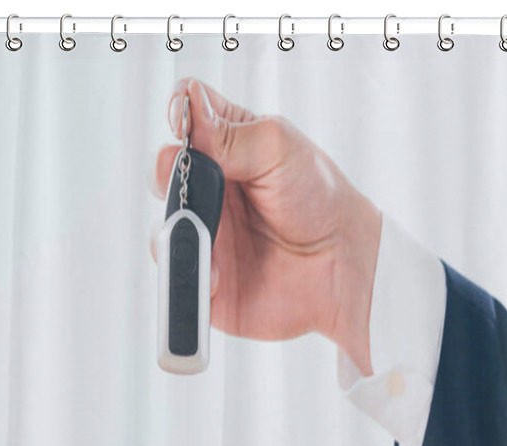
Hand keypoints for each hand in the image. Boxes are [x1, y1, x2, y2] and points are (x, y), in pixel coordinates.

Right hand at [153, 78, 381, 375]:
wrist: (343, 266)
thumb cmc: (320, 201)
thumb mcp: (279, 149)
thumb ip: (230, 134)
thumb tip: (186, 108)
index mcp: (227, 146)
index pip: (186, 116)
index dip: (179, 115)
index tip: (186, 127)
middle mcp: (211, 189)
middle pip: (163, 173)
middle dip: (167, 177)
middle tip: (191, 186)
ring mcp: (207, 234)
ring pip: (163, 228)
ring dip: (178, 231)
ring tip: (206, 238)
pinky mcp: (207, 277)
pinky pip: (180, 276)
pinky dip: (189, 274)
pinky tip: (217, 276)